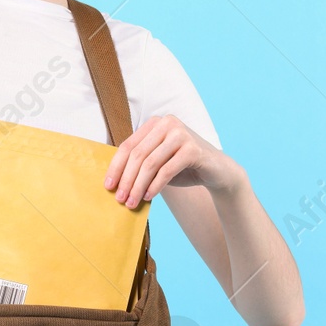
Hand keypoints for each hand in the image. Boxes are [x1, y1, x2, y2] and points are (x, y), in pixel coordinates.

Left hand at [104, 115, 240, 205]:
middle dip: (126, 179)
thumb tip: (113, 181)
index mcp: (155, 123)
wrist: (217, 171)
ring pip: (150, 163)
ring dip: (138, 186)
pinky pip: (167, 170)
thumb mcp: (158, 162)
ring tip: (132, 202)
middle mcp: (167, 123)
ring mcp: (181, 134)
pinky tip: (149, 197)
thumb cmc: (182, 167)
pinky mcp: (193, 149)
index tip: (108, 186)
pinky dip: (155, 185)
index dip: (116, 167)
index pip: (128, 146)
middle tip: (120, 199)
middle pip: (137, 155)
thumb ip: (140, 163)